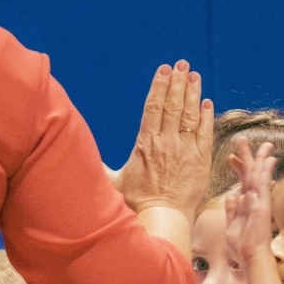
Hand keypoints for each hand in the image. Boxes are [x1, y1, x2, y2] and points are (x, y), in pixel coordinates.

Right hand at [115, 61, 213, 221]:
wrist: (162, 217)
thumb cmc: (136, 203)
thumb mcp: (113, 181)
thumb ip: (100, 166)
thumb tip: (77, 157)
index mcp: (145, 142)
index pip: (153, 107)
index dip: (159, 86)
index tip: (164, 70)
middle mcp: (166, 142)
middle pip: (172, 105)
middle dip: (178, 82)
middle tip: (183, 65)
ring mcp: (185, 150)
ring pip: (189, 115)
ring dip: (193, 93)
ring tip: (194, 76)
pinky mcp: (200, 160)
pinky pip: (205, 133)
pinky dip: (206, 117)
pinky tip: (206, 103)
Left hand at [225, 138, 275, 264]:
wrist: (251, 258)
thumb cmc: (242, 247)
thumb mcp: (231, 226)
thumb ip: (232, 210)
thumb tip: (231, 195)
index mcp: (246, 204)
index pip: (242, 181)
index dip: (237, 167)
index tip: (230, 157)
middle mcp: (254, 201)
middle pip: (251, 174)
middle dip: (248, 156)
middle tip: (243, 140)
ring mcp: (260, 203)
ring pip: (259, 176)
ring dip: (259, 160)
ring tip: (261, 145)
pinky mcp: (263, 207)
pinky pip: (263, 188)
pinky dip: (264, 175)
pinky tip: (267, 162)